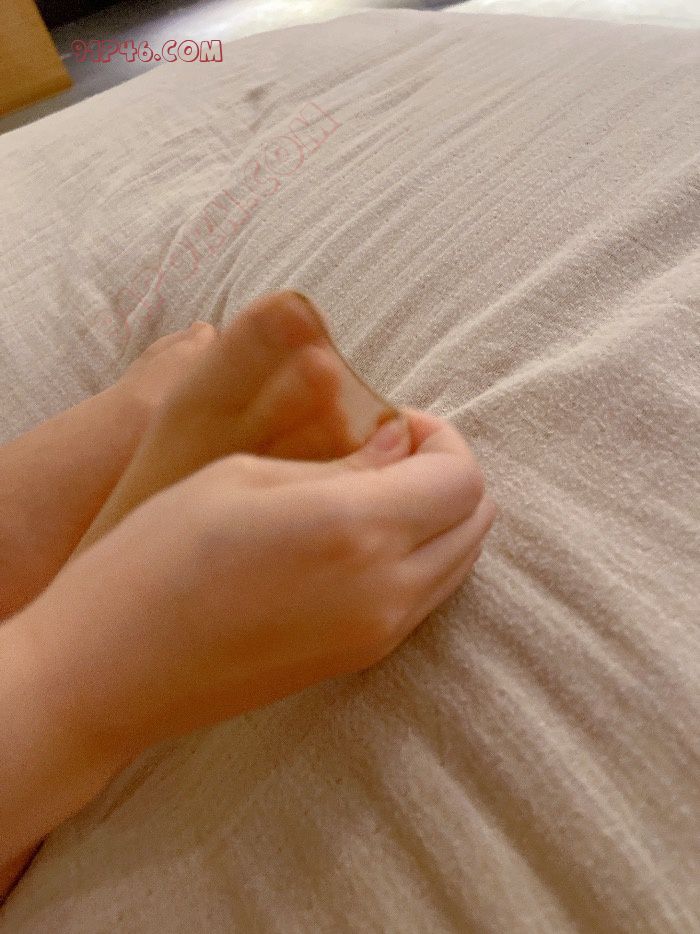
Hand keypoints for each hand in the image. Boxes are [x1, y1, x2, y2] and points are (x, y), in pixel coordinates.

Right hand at [26, 409, 495, 762]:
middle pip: (476, 523)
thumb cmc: (159, 557)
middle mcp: (386, 591)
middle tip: (391, 452)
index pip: (462, 479)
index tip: (398, 423)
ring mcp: (377, 635)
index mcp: (358, 529)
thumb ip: (341, 465)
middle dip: (448, 476)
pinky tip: (361, 539)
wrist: (111, 670)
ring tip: (375, 493)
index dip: (442, 439)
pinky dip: (417, 559)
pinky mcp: (357, 661)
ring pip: (457, 565)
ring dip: (438, 519)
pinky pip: (423, 600)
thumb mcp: (244, 478)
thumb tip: (402, 446)